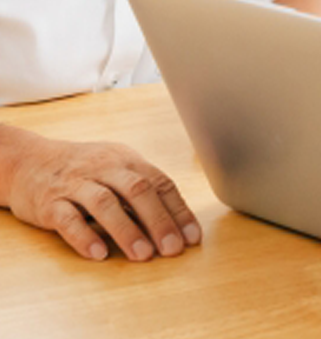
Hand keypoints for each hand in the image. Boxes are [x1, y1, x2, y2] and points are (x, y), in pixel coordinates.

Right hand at [1, 126, 200, 260]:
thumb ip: (142, 190)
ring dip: (127, 230)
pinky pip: (68, 218)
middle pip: (137, 190)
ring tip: (143, 255)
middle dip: (159, 220)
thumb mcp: (117, 168)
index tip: (193, 236)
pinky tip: (98, 253)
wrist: (30, 161)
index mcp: (127, 161)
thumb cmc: (86, 170)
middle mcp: (105, 168)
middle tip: (173, 249)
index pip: (160, 183)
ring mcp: (77, 184)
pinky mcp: (50, 203)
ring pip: (105, 203)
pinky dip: (84, 236)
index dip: (178, 210)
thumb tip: (176, 221)